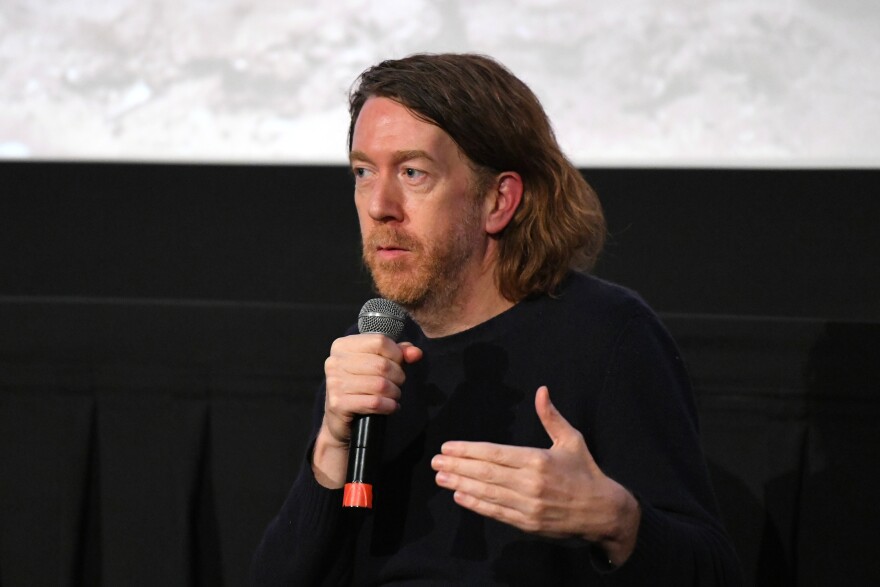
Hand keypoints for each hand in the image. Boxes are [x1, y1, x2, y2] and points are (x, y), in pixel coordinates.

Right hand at [312, 333, 421, 487]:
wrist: (340, 419)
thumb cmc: (361, 386)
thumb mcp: (378, 364)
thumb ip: (398, 354)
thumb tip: (415, 353)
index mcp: (343, 346)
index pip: (380, 341)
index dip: (396, 354)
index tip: (397, 364)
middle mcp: (335, 362)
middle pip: (382, 364)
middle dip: (398, 377)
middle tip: (396, 384)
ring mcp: (335, 383)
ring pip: (380, 385)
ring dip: (394, 393)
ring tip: (393, 396)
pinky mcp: (338, 403)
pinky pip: (375, 402)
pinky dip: (388, 406)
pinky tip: (390, 407)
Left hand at [431, 386, 640, 565]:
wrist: (603, 511)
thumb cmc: (585, 472)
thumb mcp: (571, 440)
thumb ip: (551, 417)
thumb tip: (541, 391)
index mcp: (538, 460)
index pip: (494, 453)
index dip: (468, 450)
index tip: (448, 447)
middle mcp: (531, 483)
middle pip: (486, 473)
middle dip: (458, 466)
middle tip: (436, 461)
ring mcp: (529, 506)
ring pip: (487, 493)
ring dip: (461, 485)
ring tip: (441, 477)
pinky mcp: (528, 523)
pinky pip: (497, 512)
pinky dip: (477, 505)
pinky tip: (460, 496)